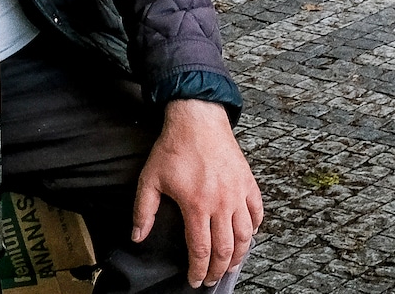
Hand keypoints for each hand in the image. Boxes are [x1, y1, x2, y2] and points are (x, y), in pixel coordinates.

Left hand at [132, 100, 261, 288]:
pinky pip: (258, 211)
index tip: (195, 280)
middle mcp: (221, 202)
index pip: (201, 250)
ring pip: (246, 235)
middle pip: (225, 249)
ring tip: (231, 265)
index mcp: (197, 205)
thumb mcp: (150, 179)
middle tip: (212, 279)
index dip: (198, 270)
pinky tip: (249, 235)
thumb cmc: (174, 147)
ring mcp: (238, 192)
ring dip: (239, 255)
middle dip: (219, 270)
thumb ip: (143, 211)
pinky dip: (256, 228)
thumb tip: (137, 237)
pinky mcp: (248, 181)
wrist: (197, 117)